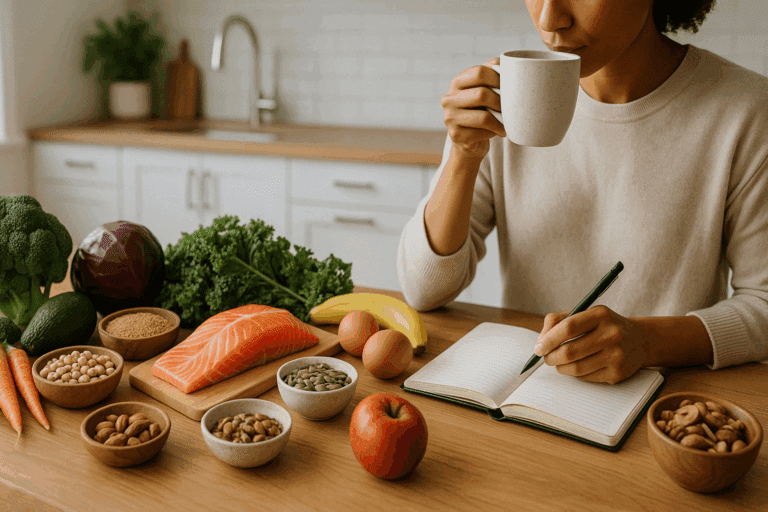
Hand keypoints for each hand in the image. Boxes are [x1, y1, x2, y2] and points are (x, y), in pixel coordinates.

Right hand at [441, 58, 505, 159]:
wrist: (469, 139)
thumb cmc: (481, 110)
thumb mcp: (484, 89)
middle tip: (511, 108)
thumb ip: (492, 74)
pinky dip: (493, 133)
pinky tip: (498, 132)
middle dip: (501, 102)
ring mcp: (449, 118)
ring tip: (508, 123)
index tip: (509, 87)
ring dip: (500, 121)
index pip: (479, 72)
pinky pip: (481, 133)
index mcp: (457, 83)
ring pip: (483, 117)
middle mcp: (449, 99)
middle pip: (482, 94)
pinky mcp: (455, 135)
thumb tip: (508, 64)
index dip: (498, 78)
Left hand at [534, 306, 648, 383]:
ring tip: (559, 362)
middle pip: (570, 351)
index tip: (538, 347)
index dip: (549, 339)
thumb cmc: (603, 326)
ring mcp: (617, 355)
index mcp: (600, 315)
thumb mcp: (584, 314)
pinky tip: (579, 365)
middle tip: (546, 357)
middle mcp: (612, 334)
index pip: (568, 327)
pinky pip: (586, 377)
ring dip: (560, 367)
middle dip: (551, 357)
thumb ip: (557, 322)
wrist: (639, 341)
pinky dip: (575, 373)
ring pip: (575, 368)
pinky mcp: (618, 374)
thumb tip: (540, 342)